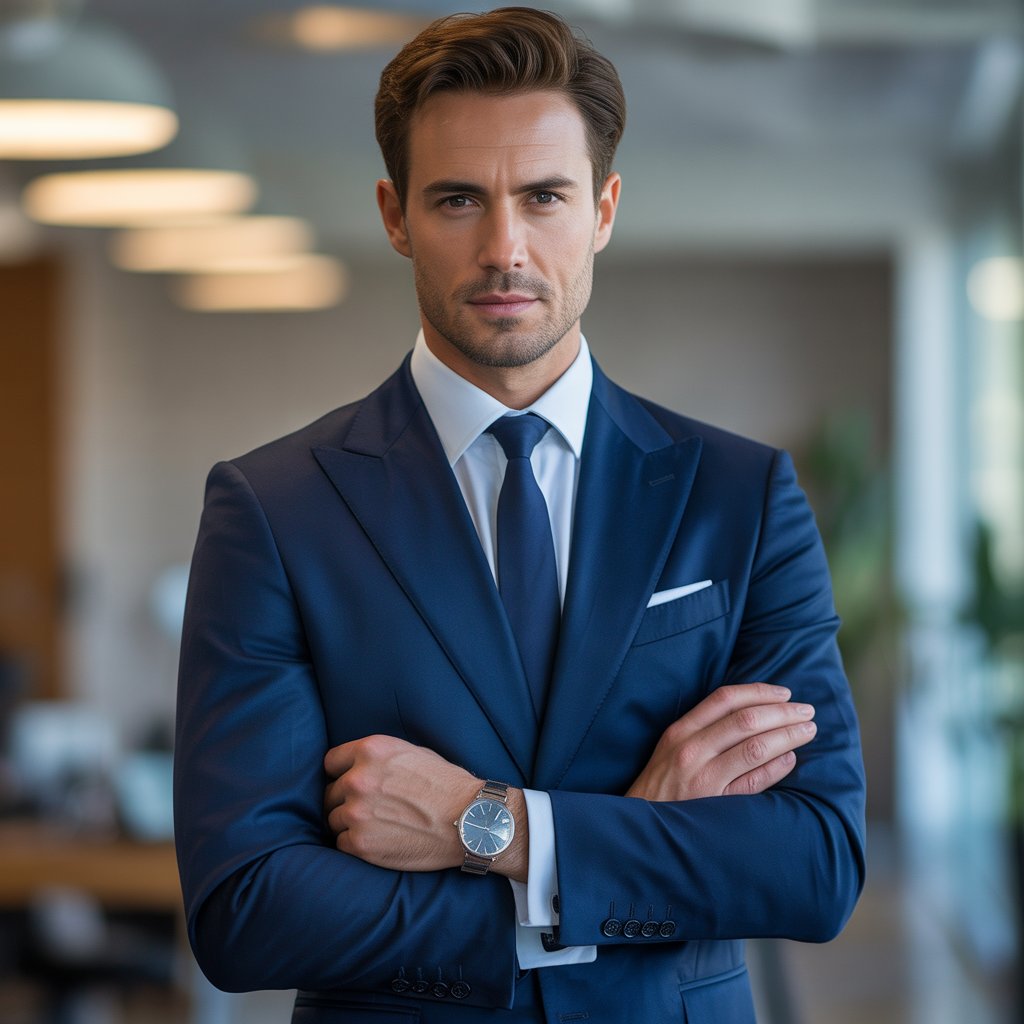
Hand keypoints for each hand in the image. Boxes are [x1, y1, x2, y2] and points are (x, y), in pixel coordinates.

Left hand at [323, 735, 528, 880]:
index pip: (331, 762)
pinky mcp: (360, 844)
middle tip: (368, 809)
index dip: (341, 773)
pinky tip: (379, 841)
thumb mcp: (412, 753)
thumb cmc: (446, 785)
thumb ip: (379, 758)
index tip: (349, 783)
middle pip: (330, 793)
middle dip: (345, 800)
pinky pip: (342, 844)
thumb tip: (355, 767)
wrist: (469, 820)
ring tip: (377, 827)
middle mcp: (358, 779)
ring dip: (350, 824)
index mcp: (371, 750)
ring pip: (334, 819)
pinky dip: (356, 845)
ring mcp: (357, 813)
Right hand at [626, 683, 815, 801]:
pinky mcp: (715, 805)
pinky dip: (776, 767)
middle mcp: (691, 750)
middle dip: (782, 712)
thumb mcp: (671, 749)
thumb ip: (703, 730)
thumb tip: (753, 713)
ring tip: (808, 731)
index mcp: (680, 731)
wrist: (638, 829)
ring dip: (787, 736)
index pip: (725, 699)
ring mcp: (703, 778)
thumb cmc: (661, 786)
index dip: (760, 692)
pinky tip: (791, 759)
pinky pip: (754, 782)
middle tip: (806, 712)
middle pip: (746, 720)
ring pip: (755, 748)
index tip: (785, 693)